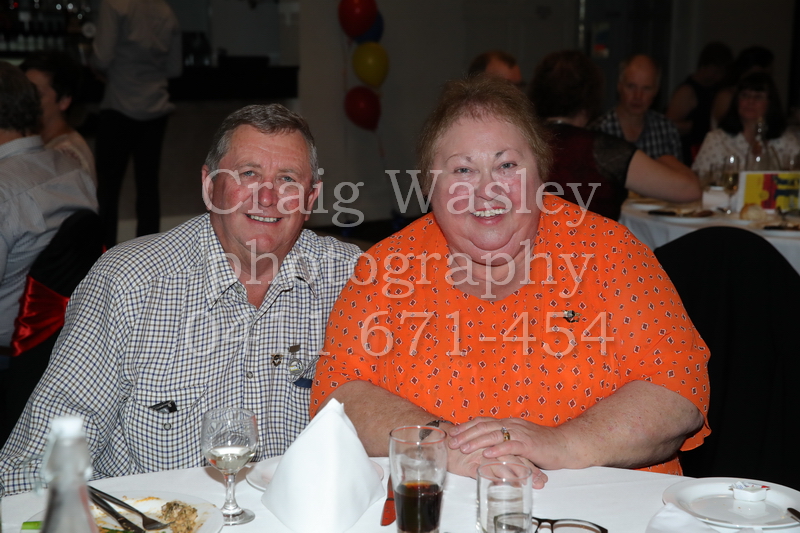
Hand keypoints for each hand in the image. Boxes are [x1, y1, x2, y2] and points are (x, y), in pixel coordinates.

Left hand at [449, 417, 567, 484]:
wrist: (565, 444)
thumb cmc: (542, 444)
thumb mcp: (520, 439)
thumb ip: (506, 440)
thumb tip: (488, 445)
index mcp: (508, 423)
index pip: (483, 421)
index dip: (467, 426)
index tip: (453, 432)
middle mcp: (512, 425)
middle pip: (484, 426)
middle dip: (466, 434)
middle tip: (452, 441)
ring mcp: (520, 433)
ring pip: (494, 434)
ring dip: (477, 441)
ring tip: (464, 448)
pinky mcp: (529, 444)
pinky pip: (511, 446)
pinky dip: (498, 449)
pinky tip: (487, 454)